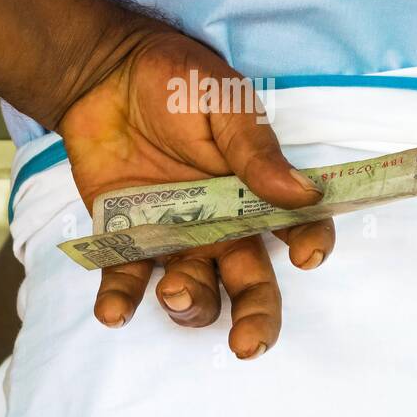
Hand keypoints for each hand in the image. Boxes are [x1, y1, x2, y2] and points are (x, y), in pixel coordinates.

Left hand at [57, 30, 334, 358]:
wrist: (107, 72)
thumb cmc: (177, 82)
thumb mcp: (224, 105)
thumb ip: (255, 152)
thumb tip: (303, 193)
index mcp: (257, 193)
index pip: (297, 229)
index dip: (309, 245)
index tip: (305, 255)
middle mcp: (223, 226)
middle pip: (251, 285)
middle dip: (256, 319)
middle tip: (249, 344)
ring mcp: (176, 237)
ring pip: (195, 292)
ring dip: (190, 306)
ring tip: (173, 292)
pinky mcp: (128, 239)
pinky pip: (128, 280)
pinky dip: (120, 301)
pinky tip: (113, 312)